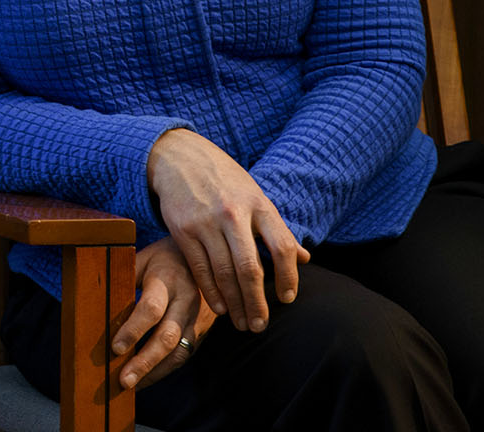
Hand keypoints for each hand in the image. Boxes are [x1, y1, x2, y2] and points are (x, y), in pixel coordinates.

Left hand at [111, 237, 216, 390]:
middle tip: (124, 381)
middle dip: (144, 362)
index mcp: (168, 279)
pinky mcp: (199, 331)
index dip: (133, 329)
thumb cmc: (166, 258)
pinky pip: (183, 355)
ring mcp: (195, 319)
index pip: (151, 308)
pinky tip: (145, 379)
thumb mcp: (145, 257)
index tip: (115, 347)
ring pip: (178, 351)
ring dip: (154, 372)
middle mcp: (185, 301)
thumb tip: (95, 293)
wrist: (209, 259)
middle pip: (167, 337)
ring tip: (132, 386)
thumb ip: (125, 274)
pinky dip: (164, 370)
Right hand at [146, 128, 309, 332]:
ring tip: (242, 323)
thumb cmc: (224, 180)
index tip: (287, 299)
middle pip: (251, 268)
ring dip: (235, 304)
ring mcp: (206, 222)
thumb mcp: (255, 196)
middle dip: (257, 303)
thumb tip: (304, 258)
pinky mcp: (182, 230)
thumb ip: (277, 228)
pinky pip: (200, 269)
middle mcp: (233, 214)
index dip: (288, 278)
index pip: (281, 248)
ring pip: (224, 274)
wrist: (179, 157)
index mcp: (259, 204)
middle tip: (260, 326)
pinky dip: (211, 292)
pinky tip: (219, 308)